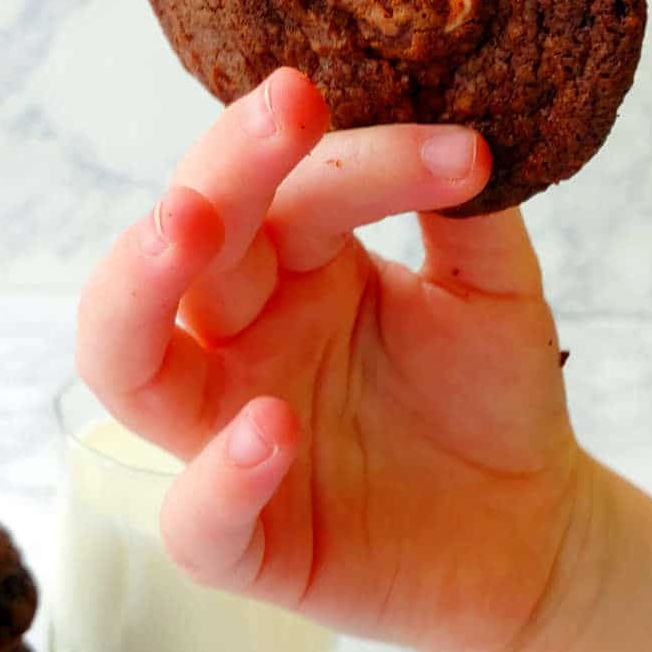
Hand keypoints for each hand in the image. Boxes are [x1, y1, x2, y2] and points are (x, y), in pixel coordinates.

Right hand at [76, 68, 578, 651]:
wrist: (527, 527)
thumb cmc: (492, 399)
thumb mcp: (493, 292)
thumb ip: (464, 217)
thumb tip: (457, 117)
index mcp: (294, 266)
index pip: (287, 186)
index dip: (355, 155)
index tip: (462, 150)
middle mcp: (241, 337)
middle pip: (183, 244)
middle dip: (223, 170)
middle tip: (287, 110)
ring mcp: (226, 434)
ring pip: (124, 360)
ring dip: (140, 287)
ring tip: (191, 223)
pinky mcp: (249, 541)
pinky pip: (194, 517)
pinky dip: (219, 476)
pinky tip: (275, 429)